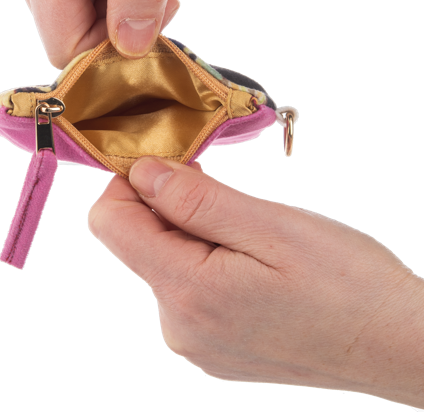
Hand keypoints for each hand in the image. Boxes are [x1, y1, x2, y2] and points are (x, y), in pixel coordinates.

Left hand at [87, 157, 423, 407]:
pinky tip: (251, 259)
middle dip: (168, 203)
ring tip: (247, 229)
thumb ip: (196, 200)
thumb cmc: (349, 285)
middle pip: (136, 239)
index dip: (130, 180)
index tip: (171, 161)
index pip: (110, 221)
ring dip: (191, 230)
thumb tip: (141, 172)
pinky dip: (206, 257)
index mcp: (187, 292)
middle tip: (223, 190)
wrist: (398, 347)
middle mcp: (179, 326)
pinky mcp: (212, 344)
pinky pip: (186, 285)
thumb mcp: (271, 225)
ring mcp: (195, 340)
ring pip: (163, 259)